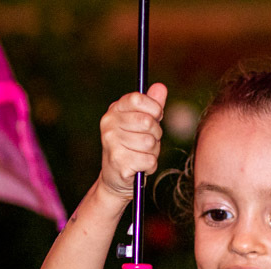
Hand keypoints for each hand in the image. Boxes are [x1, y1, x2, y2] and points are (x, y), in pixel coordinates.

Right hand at [97, 82, 167, 206]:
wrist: (115, 178)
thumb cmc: (132, 147)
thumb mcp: (142, 124)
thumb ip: (152, 106)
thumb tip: (161, 87)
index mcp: (114, 110)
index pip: (137, 99)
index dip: (154, 108)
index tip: (156, 116)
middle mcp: (109, 124)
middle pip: (147, 122)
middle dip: (156, 134)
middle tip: (148, 141)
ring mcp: (112, 143)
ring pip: (150, 143)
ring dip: (153, 152)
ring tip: (142, 155)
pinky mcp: (119, 163)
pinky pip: (150, 161)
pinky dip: (150, 166)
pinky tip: (140, 167)